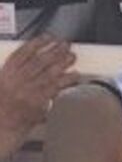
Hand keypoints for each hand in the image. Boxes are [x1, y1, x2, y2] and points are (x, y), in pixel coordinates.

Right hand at [0, 36, 77, 154]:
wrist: (2, 124)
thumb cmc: (5, 104)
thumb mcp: (4, 82)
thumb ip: (18, 71)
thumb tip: (39, 56)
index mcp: (5, 73)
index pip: (22, 54)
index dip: (36, 43)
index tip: (48, 37)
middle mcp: (16, 80)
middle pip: (38, 61)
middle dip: (53, 51)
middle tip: (66, 45)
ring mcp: (27, 91)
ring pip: (48, 72)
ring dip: (62, 63)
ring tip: (72, 56)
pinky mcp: (37, 102)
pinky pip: (55, 88)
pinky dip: (66, 80)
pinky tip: (75, 75)